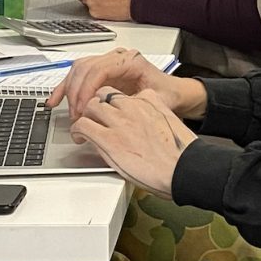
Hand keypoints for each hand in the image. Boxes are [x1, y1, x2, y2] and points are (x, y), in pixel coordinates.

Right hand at [48, 47, 207, 120]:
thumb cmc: (167, 94)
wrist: (174, 91)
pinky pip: (79, 75)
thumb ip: (138, 103)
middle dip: (76, 93)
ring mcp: (109, 62)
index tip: (82, 109)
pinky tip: (56, 99)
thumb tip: (117, 109)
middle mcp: (118, 57)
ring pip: (79, 69)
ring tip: (68, 112)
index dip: (87, 89)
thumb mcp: (156, 100)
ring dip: (69, 90)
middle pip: (86, 67)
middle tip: (76, 117)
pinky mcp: (103, 72)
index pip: (100, 68)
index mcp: (131, 60)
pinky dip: (66, 87)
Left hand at [71, 88, 196, 197]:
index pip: (123, 93)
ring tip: (84, 126)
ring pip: (91, 106)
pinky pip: (84, 125)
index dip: (114, 104)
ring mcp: (120, 120)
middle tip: (93, 118)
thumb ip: (151, 116)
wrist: (182, 167)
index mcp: (149, 99)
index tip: (113, 114)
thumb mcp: (166, 122)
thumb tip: (140, 123)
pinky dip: (78, 129)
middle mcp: (132, 105)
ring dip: (85, 115)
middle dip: (96, 105)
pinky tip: (80, 136)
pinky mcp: (108, 138)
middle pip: (104, 94)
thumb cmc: (178, 153)